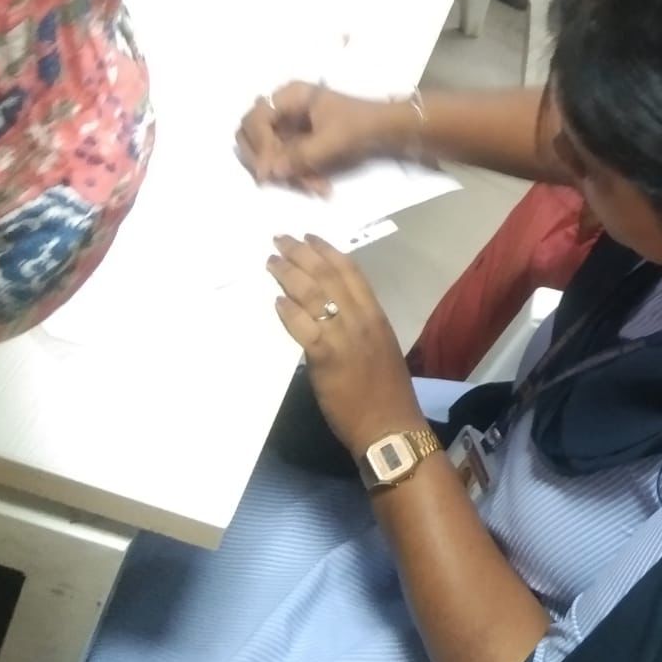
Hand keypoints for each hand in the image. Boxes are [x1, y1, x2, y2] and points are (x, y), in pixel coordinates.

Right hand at [236, 82, 409, 195]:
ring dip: (288, 173)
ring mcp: (288, 126)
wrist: (389, 129)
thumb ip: (299, 156)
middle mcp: (283, 108)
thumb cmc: (361, 125)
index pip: (255, 120)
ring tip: (316, 188)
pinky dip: (300, 175)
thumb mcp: (332, 141)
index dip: (259, 146)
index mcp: (290, 95)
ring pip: (269, 153)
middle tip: (286, 180)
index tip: (270, 171)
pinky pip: (286, 161)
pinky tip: (320, 188)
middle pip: (252, 136)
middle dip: (270, 162)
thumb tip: (267, 172)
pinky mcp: (297, 143)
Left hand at [268, 235, 424, 452]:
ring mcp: (344, 336)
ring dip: (289, 274)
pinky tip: (276, 301)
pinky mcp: (326, 356)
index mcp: (376, 315)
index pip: (351, 272)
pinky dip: (288, 311)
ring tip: (272, 261)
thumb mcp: (380, 347)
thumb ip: (358, 327)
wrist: (389, 424)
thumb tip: (330, 312)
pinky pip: (303, 326)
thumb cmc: (386, 391)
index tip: (310, 237)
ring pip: (313, 294)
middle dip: (301, 254)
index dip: (328, 251)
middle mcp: (361, 319)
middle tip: (280, 240)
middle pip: (328, 276)